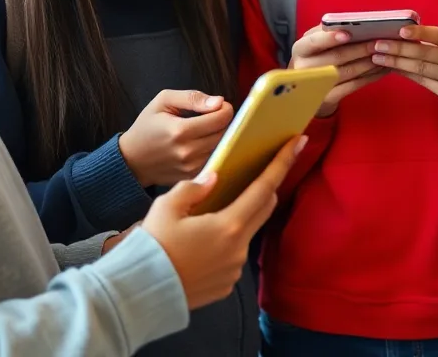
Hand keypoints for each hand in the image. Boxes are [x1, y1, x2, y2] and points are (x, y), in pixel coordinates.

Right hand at [119, 90, 234, 186]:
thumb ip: (192, 98)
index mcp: (180, 131)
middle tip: (213, 116)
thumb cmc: (147, 126)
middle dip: (224, 122)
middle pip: (225, 134)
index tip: (219, 105)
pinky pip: (215, 160)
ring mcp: (191, 168)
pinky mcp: (193, 177)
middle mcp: (187, 152)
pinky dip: (214, 150)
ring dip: (220, 136)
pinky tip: (202, 143)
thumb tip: (218, 102)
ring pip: (222, 148)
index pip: (220, 119)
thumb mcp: (163, 101)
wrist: (132, 159)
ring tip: (206, 129)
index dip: (225, 109)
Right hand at [141, 135, 304, 310]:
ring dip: (239, 219)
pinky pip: (232, 258)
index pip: (264, 188)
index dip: (282, 163)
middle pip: (263, 209)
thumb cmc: (152, 246)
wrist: (139, 294)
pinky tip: (202, 245)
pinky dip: (225, 245)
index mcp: (229, 225)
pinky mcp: (225, 286)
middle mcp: (238, 249)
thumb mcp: (166, 207)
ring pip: (245, 234)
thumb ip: (194, 188)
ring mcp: (234, 270)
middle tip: (258, 173)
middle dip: (265, 188)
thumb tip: (213, 178)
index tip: (299, 142)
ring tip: (213, 214)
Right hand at [290, 26, 384, 117]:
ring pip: (348, 72)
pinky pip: (353, 86)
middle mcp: (305, 67)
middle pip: (336, 57)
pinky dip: (370, 77)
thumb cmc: (316, 58)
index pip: (314, 41)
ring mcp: (316, 85)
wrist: (308, 89)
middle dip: (360, 49)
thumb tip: (355, 24)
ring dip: (369, 63)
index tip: (348, 33)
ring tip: (384, 55)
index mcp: (300, 49)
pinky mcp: (328, 98)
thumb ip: (329, 32)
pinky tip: (381, 70)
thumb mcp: (316, 44)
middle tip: (378, 42)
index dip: (330, 38)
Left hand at [371, 26, 437, 126]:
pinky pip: (423, 82)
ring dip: (396, 62)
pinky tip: (393, 68)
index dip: (419, 33)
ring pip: (421, 69)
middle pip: (425, 54)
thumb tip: (406, 33)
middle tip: (378, 45)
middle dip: (398, 49)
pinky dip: (406, 73)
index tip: (400, 31)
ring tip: (378, 57)